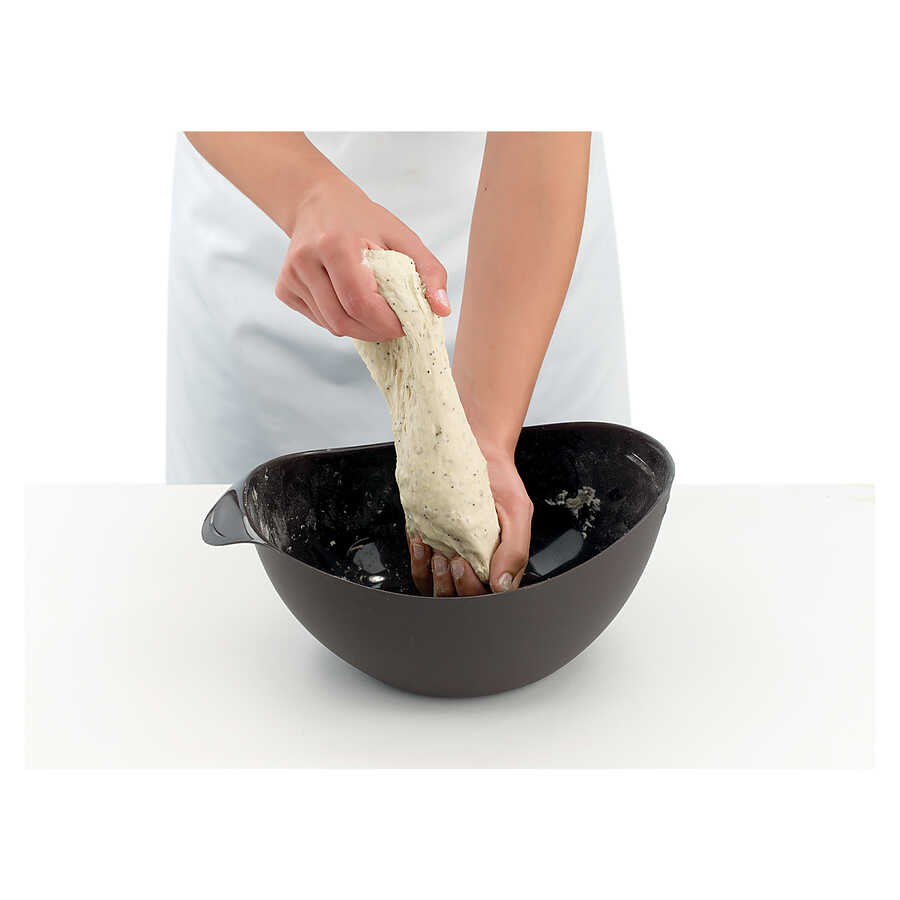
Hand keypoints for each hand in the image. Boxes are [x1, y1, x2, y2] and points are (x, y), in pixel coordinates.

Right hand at [275, 171, 449, 339]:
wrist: (317, 203)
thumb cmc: (365, 221)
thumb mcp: (402, 236)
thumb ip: (429, 270)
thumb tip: (442, 309)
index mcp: (335, 244)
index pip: (360, 302)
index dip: (385, 324)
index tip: (404, 325)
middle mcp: (306, 260)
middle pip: (343, 320)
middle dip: (374, 331)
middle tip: (392, 326)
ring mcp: (291, 276)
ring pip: (331, 325)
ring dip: (358, 328)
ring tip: (372, 310)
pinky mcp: (284, 288)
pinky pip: (319, 321)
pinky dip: (339, 320)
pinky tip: (347, 299)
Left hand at [408, 449, 533, 595]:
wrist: (476, 453)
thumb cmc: (500, 482)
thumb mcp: (518, 510)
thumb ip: (515, 550)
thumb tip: (502, 585)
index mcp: (500, 563)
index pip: (487, 597)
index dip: (473, 589)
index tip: (466, 563)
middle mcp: (475, 565)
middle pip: (460, 599)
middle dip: (453, 586)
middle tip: (453, 559)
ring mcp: (452, 557)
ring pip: (436, 590)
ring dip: (431, 577)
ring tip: (434, 552)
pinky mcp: (432, 546)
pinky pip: (420, 568)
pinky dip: (417, 560)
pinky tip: (421, 540)